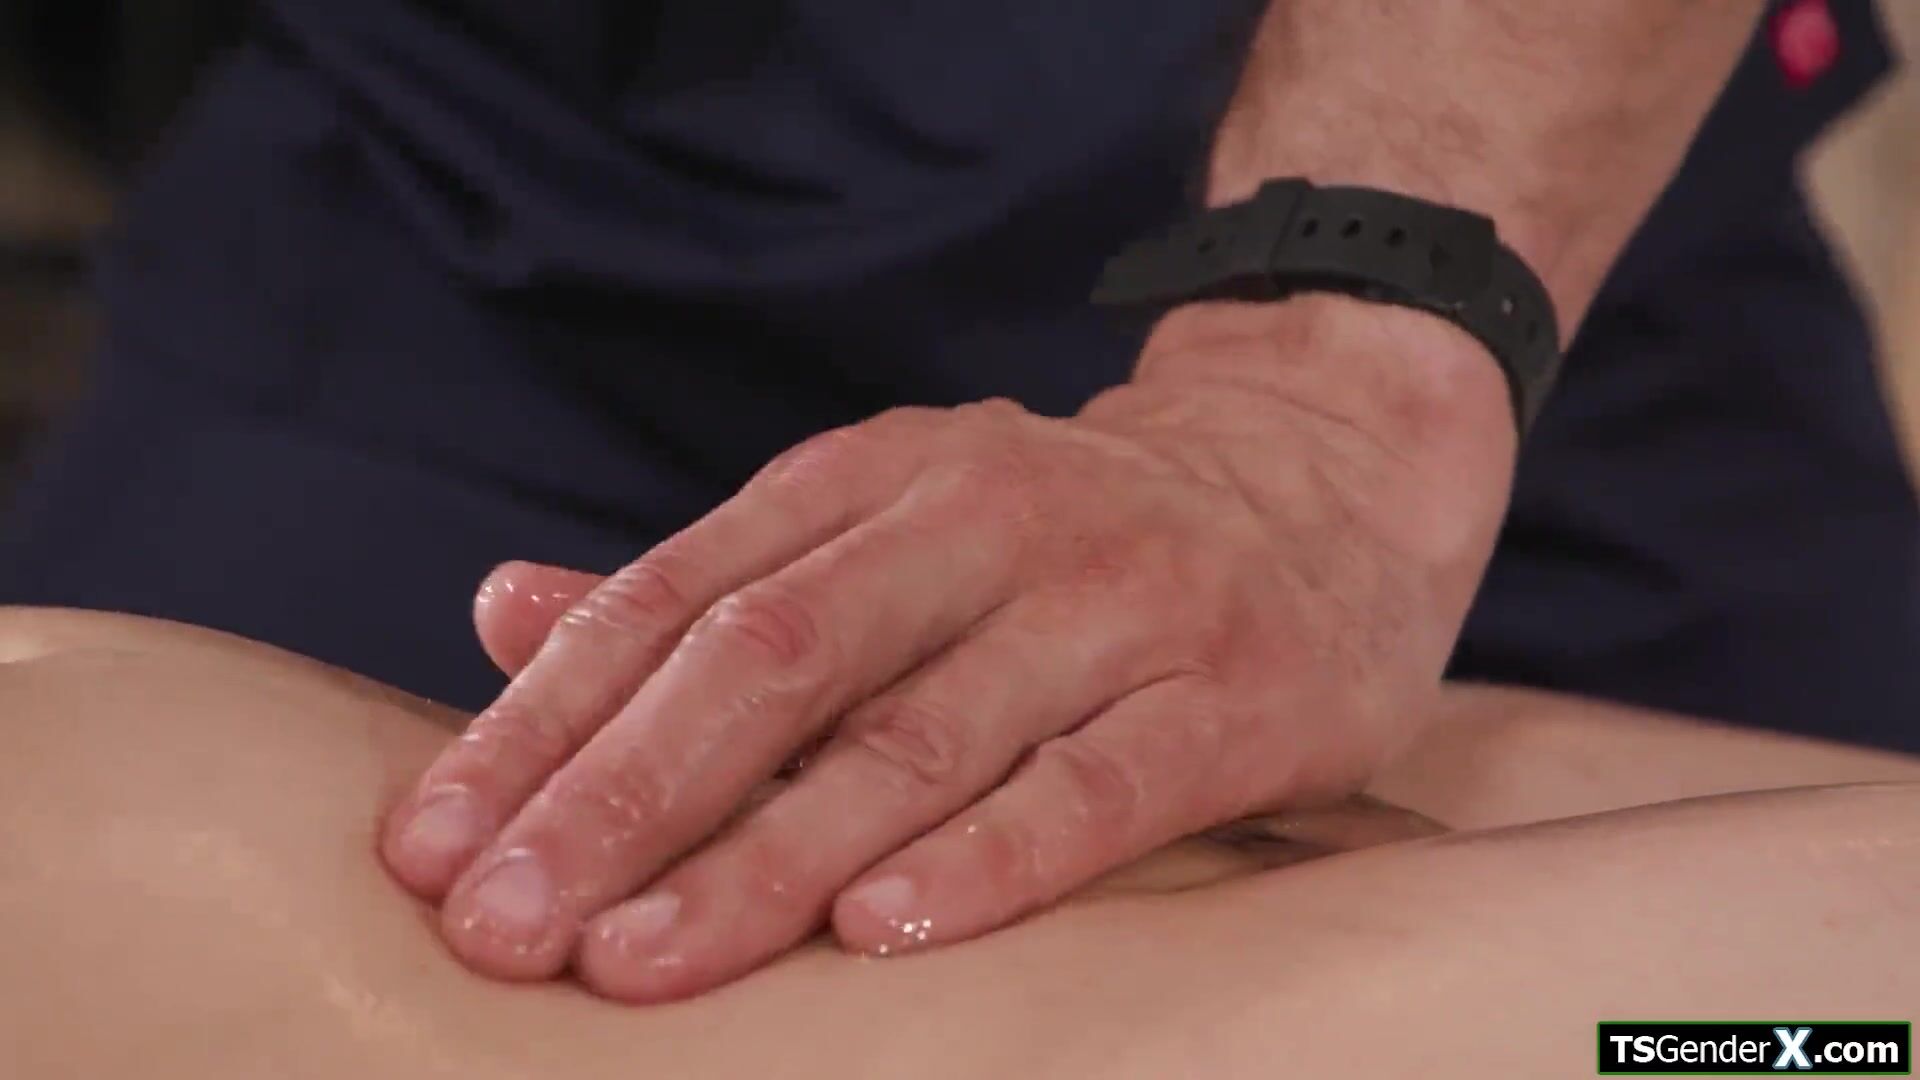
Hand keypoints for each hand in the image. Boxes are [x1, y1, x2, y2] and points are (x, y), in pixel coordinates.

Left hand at [380, 299, 1513, 1002]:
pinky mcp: (1228, 690)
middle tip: (503, 925)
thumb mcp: (884, 516)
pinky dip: (987, 857)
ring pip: (918, 735)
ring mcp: (1112, 601)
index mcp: (877, 477)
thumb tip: (501, 613)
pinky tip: (882, 934)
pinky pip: (1095, 785)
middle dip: (624, 799)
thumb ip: (707, 581)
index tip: (433, 845)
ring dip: (768, 854)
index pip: (677, 598)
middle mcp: (984, 519)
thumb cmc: (1064, 534)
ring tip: (640, 962)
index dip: (546, 723)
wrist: (1324, 476)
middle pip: (775, 659)